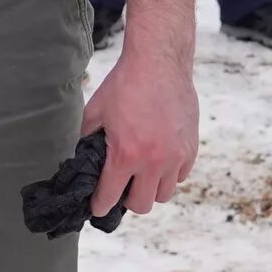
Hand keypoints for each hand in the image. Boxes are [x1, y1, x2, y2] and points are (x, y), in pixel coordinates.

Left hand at [81, 45, 199, 216]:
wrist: (159, 62)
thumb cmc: (125, 84)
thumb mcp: (96, 111)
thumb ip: (87, 138)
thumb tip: (81, 158)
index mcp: (126, 154)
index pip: (110, 196)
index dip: (100, 205)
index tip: (97, 209)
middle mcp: (154, 161)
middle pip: (142, 205)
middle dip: (127, 200)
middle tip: (120, 186)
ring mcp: (176, 157)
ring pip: (163, 194)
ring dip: (150, 188)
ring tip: (140, 173)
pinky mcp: (191, 149)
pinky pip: (180, 177)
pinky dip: (168, 174)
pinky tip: (158, 159)